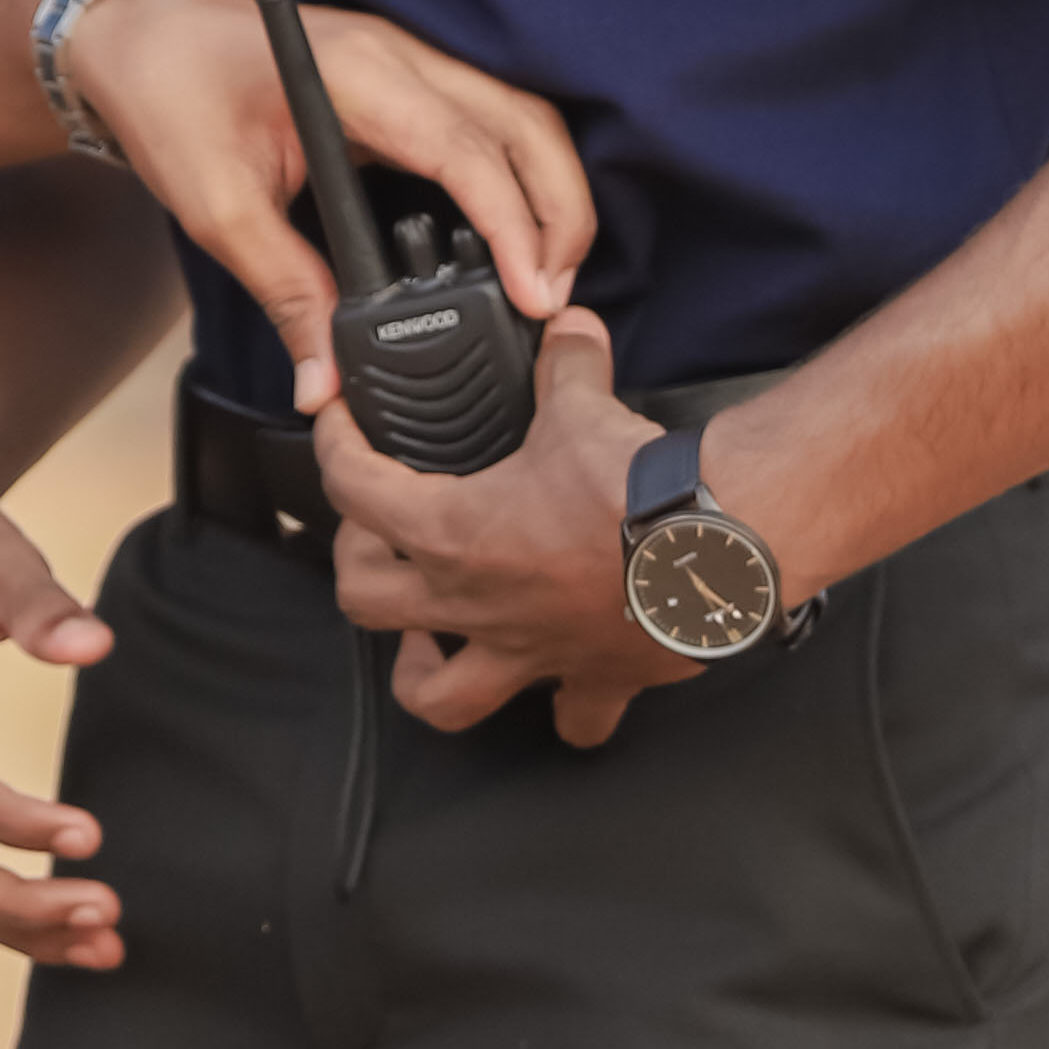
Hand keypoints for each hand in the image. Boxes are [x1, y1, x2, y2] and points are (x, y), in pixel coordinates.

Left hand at [58, 0, 589, 385]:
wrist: (134, 32)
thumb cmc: (167, 93)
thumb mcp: (218, 206)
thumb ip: (285, 293)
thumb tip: (325, 381)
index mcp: (358, 75)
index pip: (469, 150)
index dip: (515, 225)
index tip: (536, 294)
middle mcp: (400, 55)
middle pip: (525, 123)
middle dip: (561, 211)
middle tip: (556, 297)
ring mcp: (407, 58)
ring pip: (518, 117)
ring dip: (548, 192)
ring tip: (544, 277)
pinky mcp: (402, 76)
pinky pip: (487, 119)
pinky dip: (517, 174)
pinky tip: (510, 234)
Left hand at [309, 307, 670, 748]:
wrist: (715, 547)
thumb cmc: (638, 487)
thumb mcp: (582, 404)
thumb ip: (563, 362)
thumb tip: (566, 328)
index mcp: (453, 533)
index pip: (353, 488)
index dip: (333, 445)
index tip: (337, 426)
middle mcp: (476, 603)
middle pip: (366, 601)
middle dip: (360, 565)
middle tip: (382, 536)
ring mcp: (528, 652)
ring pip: (439, 695)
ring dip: (425, 668)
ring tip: (432, 636)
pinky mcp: (592, 679)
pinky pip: (572, 721)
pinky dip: (564, 709)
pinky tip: (561, 684)